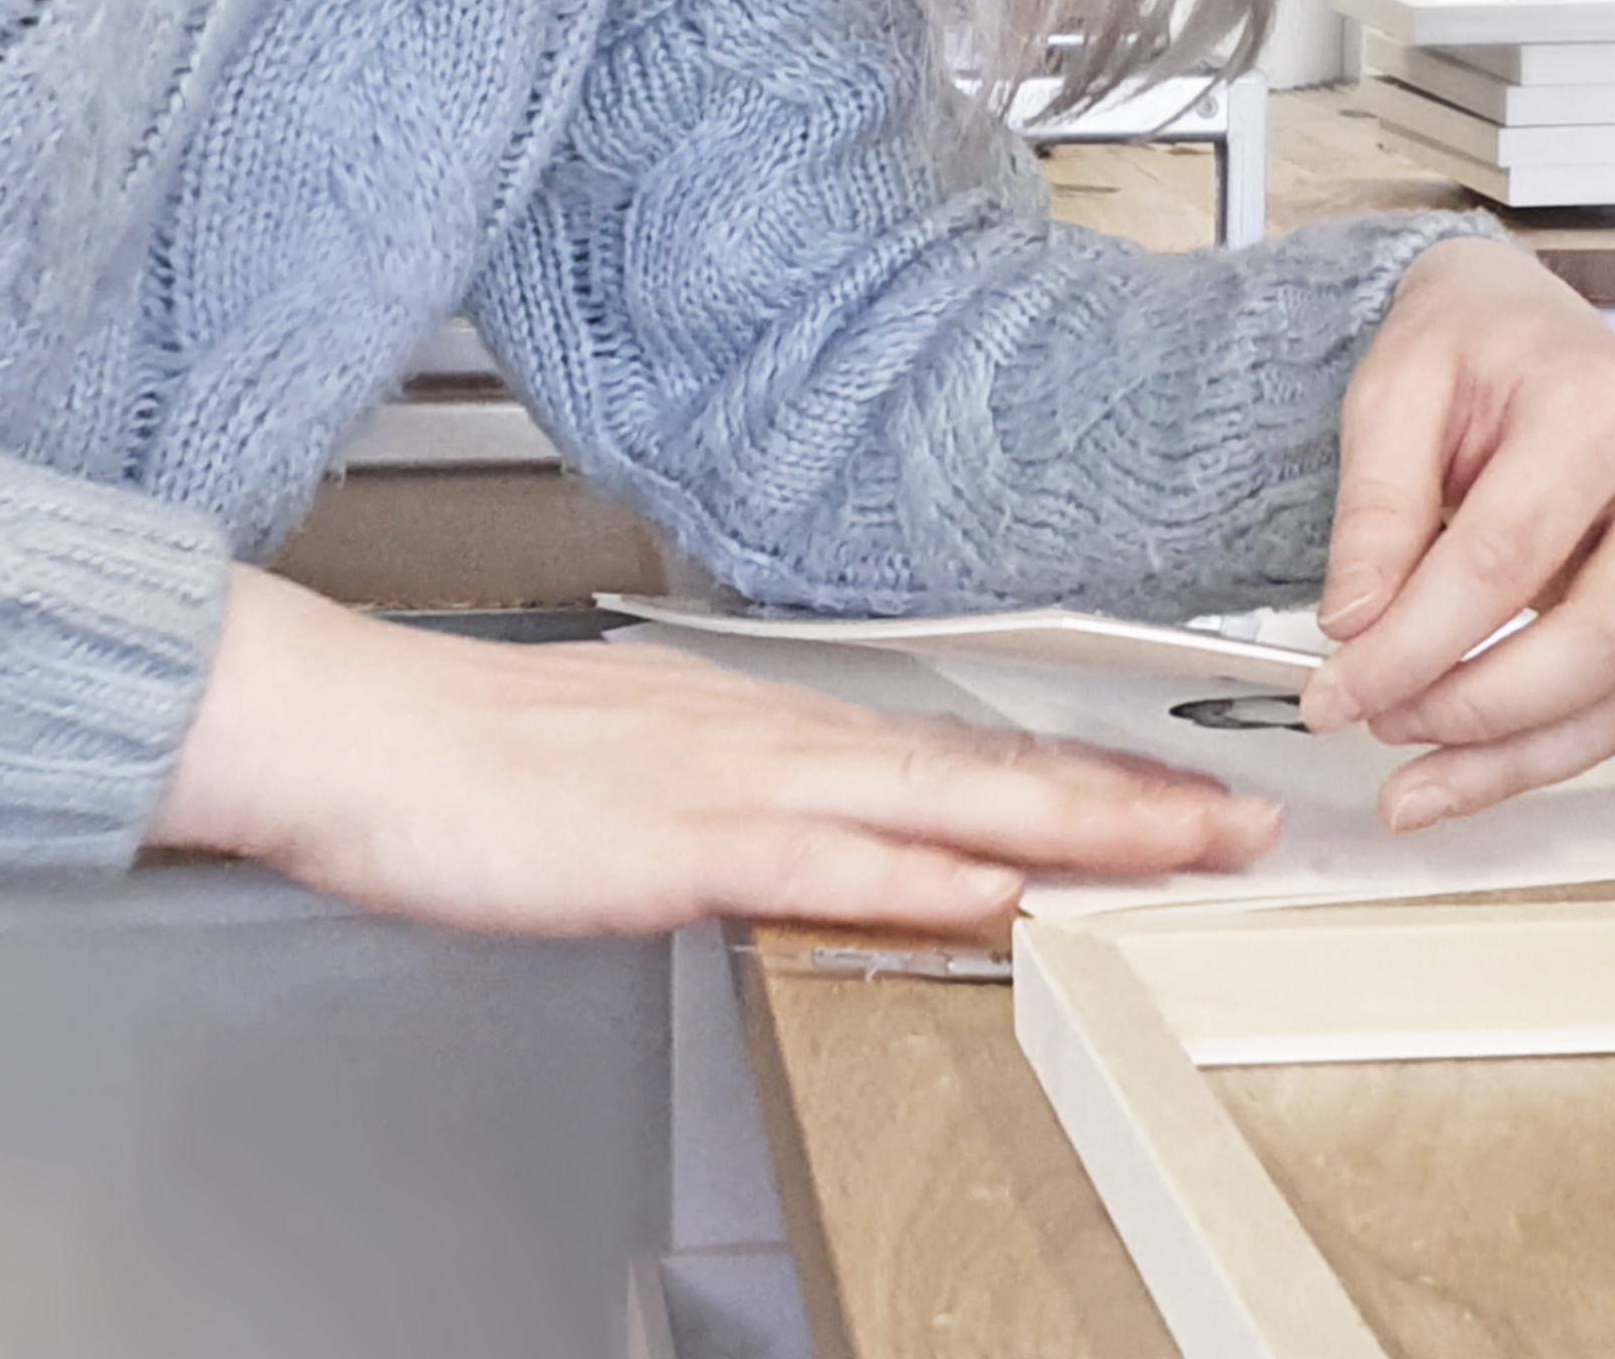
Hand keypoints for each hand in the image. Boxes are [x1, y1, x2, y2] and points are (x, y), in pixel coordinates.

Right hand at [150, 567, 1278, 934]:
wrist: (370, 736)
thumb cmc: (482, 762)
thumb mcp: (642, 766)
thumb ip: (745, 797)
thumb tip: (818, 823)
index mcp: (777, 724)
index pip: (965, 752)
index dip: (1082, 775)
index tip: (1177, 791)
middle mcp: (787, 739)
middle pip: (995, 770)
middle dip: (1132, 800)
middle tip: (1244, 818)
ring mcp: (748, 786)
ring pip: (955, 805)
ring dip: (1080, 829)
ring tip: (1186, 848)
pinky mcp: (693, 844)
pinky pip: (842, 864)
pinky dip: (936, 876)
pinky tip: (1004, 891)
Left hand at [1301, 238, 1614, 863]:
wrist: (1522, 321)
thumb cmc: (1470, 351)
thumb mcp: (1391, 392)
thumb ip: (1374, 510)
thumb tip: (1362, 626)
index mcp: (1605, 411)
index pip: (1501, 563)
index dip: (1407, 643)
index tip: (1336, 685)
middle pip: (1596, 643)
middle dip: (1476, 709)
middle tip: (1379, 727)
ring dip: (1535, 764)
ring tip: (1428, 791)